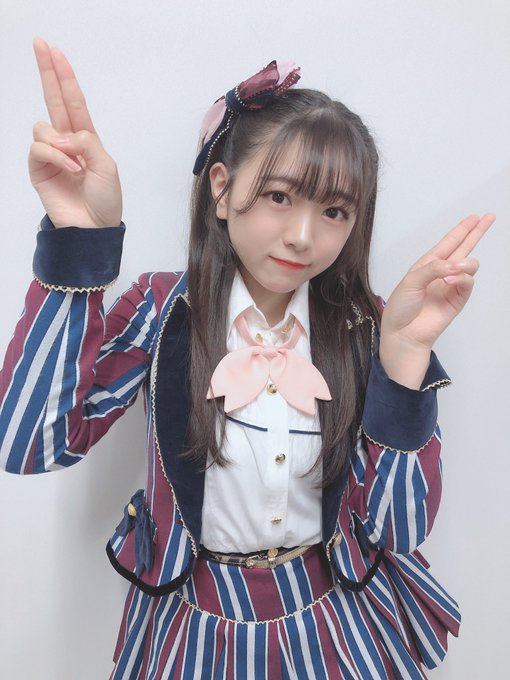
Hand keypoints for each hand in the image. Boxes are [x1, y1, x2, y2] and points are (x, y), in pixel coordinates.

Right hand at [29, 38, 121, 227]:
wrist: (94, 228)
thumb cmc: (106, 200)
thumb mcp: (106, 166)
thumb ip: (86, 142)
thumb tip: (62, 135)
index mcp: (86, 138)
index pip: (73, 100)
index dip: (64, 76)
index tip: (55, 51)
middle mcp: (66, 142)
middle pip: (53, 100)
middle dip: (47, 72)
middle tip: (39, 44)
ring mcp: (51, 155)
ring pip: (43, 127)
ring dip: (61, 144)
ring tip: (76, 166)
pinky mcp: (38, 169)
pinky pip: (38, 147)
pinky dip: (54, 156)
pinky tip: (69, 170)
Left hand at [379, 213, 494, 387]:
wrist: (403, 334)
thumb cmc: (401, 308)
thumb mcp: (410, 281)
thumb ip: (433, 268)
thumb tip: (455, 264)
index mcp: (427, 265)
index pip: (448, 243)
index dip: (461, 230)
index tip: (475, 217)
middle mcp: (441, 273)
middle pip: (464, 248)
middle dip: (476, 233)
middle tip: (489, 218)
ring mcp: (451, 286)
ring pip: (470, 265)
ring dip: (463, 264)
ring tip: (450, 272)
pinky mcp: (458, 300)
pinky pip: (468, 282)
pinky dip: (461, 278)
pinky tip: (449, 282)